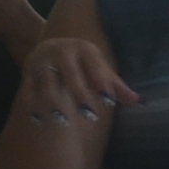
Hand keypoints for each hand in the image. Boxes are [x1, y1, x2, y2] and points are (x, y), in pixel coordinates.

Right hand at [16, 32, 133, 128]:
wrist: (49, 48)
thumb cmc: (83, 64)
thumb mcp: (100, 70)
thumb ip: (117, 87)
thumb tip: (140, 102)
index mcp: (85, 50)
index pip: (95, 67)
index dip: (101, 82)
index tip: (108, 101)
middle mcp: (62, 52)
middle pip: (71, 74)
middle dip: (79, 93)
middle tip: (89, 115)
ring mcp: (44, 61)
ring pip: (47, 80)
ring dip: (53, 100)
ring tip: (61, 120)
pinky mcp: (28, 71)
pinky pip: (28, 88)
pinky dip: (31, 104)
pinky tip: (37, 121)